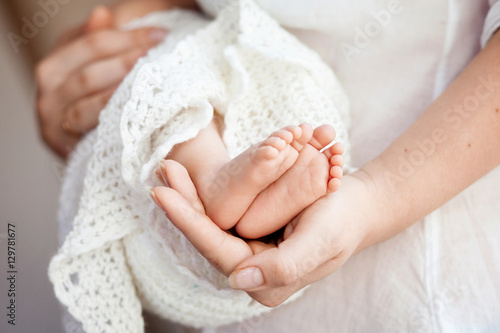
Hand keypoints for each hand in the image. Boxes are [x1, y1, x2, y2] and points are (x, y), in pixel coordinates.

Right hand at [35, 6, 166, 156]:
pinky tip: (135, 105)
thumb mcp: (93, 67)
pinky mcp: (62, 143)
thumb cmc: (92, 102)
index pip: (92, 44)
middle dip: (128, 61)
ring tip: (152, 77)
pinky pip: (88, 122)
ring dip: (122, 85)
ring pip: (88, 96)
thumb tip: (102, 14)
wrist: (79, 145)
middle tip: (159, 55)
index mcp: (54, 65)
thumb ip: (97, 43)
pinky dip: (112, 112)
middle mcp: (47, 90)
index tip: (159, 35)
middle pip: (90, 72)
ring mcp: (52, 118)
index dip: (128, 37)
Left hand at [151, 160, 377, 306]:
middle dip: (182, 204)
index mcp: (266, 279)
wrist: (356, 206)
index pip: (218, 250)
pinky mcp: (252, 231)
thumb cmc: (342, 223)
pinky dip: (204, 193)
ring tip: (167, 169)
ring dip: (188, 196)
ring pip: (210, 223)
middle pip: (207, 235)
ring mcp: (250, 249)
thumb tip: (237, 279)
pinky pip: (221, 212)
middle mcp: (252, 268)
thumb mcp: (320, 242)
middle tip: (161, 172)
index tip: (161, 194)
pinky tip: (188, 176)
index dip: (188, 222)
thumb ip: (284, 267)